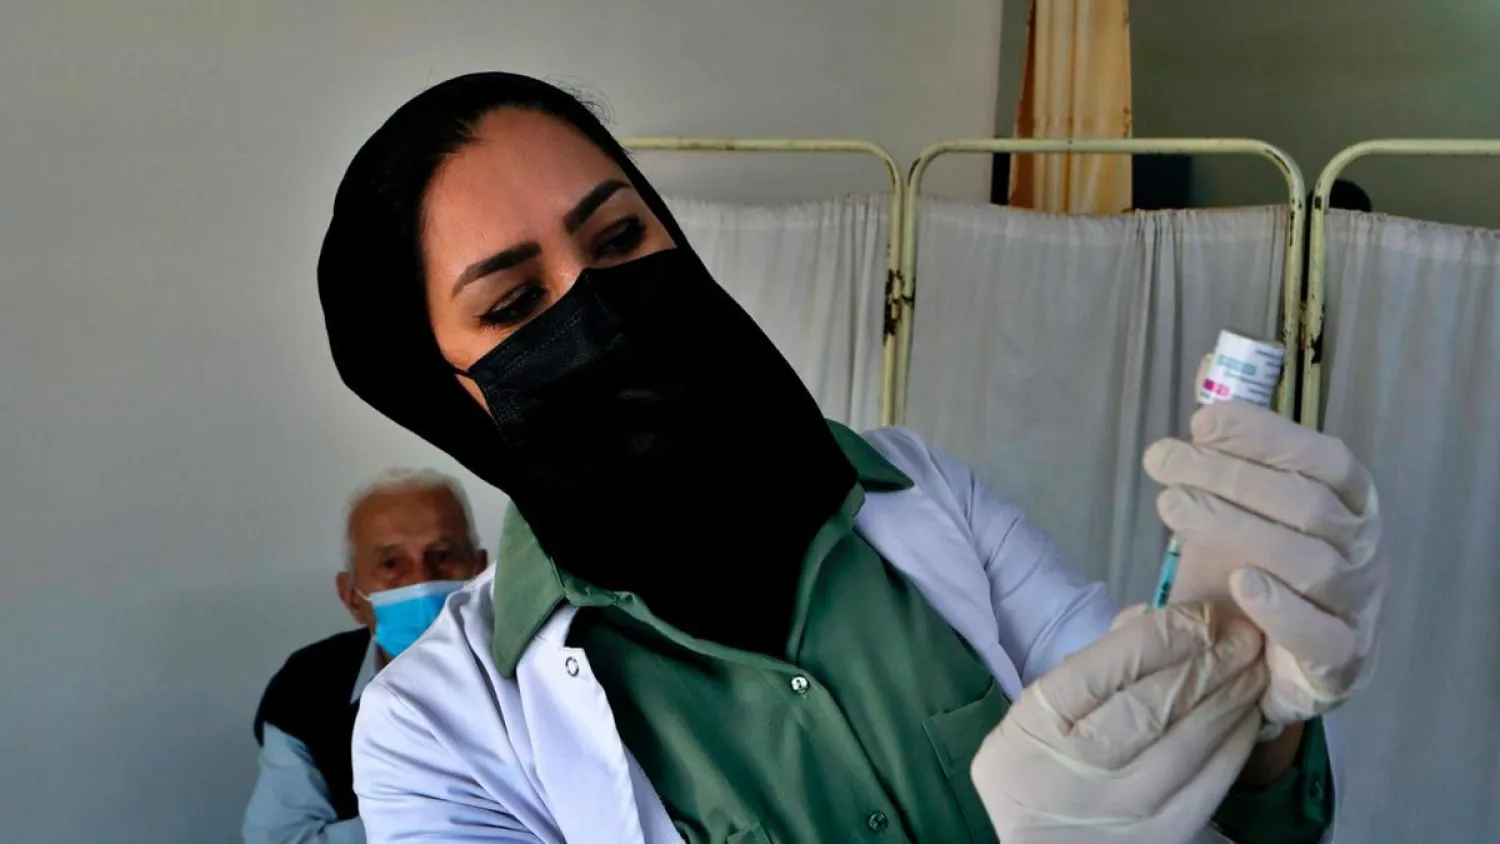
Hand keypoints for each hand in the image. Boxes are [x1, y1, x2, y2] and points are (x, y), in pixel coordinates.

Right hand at [971, 602, 1267, 842]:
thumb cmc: (1037, 765)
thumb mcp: (1037, 710)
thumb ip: (1092, 663)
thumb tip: (1149, 614)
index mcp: (1041, 722)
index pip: (1109, 667)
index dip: (1165, 635)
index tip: (1202, 613)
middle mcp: (1080, 765)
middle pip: (1154, 701)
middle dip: (1210, 660)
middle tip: (1245, 633)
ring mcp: (1124, 804)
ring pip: (1190, 740)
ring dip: (1231, 696)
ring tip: (1255, 665)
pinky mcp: (1162, 834)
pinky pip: (1211, 782)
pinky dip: (1236, 743)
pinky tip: (1249, 714)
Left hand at [1144, 400, 1386, 724]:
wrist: (1264, 666)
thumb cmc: (1253, 573)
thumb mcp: (1233, 503)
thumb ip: (1230, 441)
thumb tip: (1211, 363)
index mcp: (1349, 504)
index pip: (1324, 458)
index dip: (1268, 434)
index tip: (1202, 420)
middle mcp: (1363, 550)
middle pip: (1307, 504)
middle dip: (1229, 475)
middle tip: (1161, 461)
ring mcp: (1357, 608)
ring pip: (1311, 562)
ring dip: (1236, 527)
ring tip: (1172, 506)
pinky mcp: (1341, 663)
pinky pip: (1323, 636)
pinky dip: (1282, 607)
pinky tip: (1240, 582)